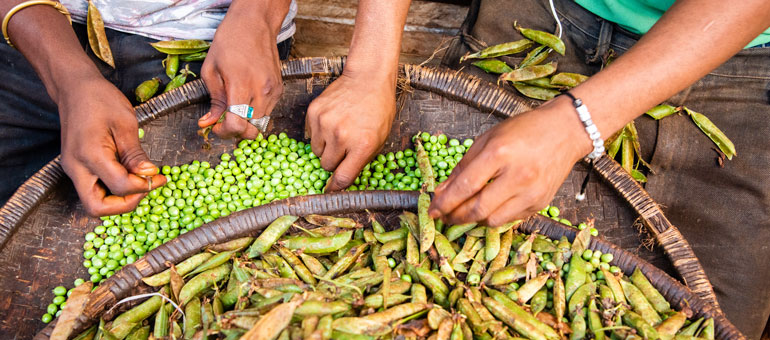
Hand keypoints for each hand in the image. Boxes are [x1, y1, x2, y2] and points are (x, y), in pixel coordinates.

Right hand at [59, 76, 165, 215]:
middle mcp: (76, 168)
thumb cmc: (101, 100)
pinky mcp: (76, 168)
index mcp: (90, 155)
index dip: (144, 186)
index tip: (160, 177)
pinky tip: (129, 177)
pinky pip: (93, 190)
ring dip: (118, 201)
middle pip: (96, 208)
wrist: (75, 88)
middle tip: (146, 189)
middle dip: (125, 205)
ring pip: (93, 203)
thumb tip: (150, 175)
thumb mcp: (125, 123)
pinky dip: (112, 191)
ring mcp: (73, 170)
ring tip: (139, 183)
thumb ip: (136, 154)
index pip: (120, 186)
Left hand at [197, 1, 287, 138]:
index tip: (216, 127)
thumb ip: (213, 100)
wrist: (255, 24)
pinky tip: (246, 99)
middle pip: (251, 129)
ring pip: (261, 122)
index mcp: (241, 84)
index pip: (237, 124)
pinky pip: (268, 111)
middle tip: (223, 121)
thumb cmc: (230, 41)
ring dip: (246, 122)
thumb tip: (209, 122)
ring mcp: (273, 91)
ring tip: (234, 109)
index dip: (224, 132)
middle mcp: (261, 90)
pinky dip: (255, 112)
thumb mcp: (211, 69)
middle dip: (235, 130)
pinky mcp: (279, 89)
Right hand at [306, 72, 396, 190]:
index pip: (343, 177)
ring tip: (338, 133)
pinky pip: (310, 135)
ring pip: (316, 151)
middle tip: (343, 150)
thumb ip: (362, 160)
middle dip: (334, 162)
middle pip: (327, 165)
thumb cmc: (378, 110)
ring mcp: (325, 123)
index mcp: (362, 145)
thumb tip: (344, 180)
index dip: (336, 188)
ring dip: (325, 147)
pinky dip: (319, 133)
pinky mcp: (314, 112)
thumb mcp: (380, 139)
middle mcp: (342, 136)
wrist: (367, 79)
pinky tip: (331, 122)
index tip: (331, 191)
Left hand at [428, 98, 589, 225]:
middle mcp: (518, 176)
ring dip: (474, 219)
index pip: (465, 187)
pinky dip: (494, 216)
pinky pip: (510, 219)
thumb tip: (442, 192)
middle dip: (455, 216)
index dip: (444, 203)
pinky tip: (489, 206)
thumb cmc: (523, 130)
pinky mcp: (541, 203)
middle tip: (443, 216)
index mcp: (500, 154)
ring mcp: (532, 193)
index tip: (431, 210)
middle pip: (478, 209)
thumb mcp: (487, 139)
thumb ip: (463, 167)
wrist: (566, 131)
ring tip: (464, 211)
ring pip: (493, 220)